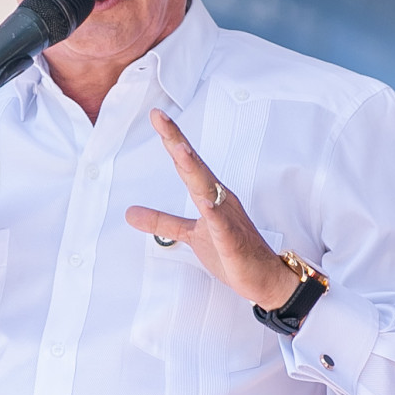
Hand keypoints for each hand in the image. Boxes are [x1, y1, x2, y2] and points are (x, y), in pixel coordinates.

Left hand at [125, 108, 298, 309]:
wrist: (264, 277)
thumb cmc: (232, 252)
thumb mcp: (191, 234)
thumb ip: (162, 221)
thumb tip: (129, 213)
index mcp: (210, 195)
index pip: (187, 163)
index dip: (172, 139)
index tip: (157, 116)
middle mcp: (219, 200)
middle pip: (195, 166)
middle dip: (178, 141)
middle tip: (160, 118)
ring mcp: (227, 219)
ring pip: (208, 190)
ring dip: (194, 169)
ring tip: (179, 149)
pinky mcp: (233, 242)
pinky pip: (223, 226)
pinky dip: (214, 214)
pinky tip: (206, 204)